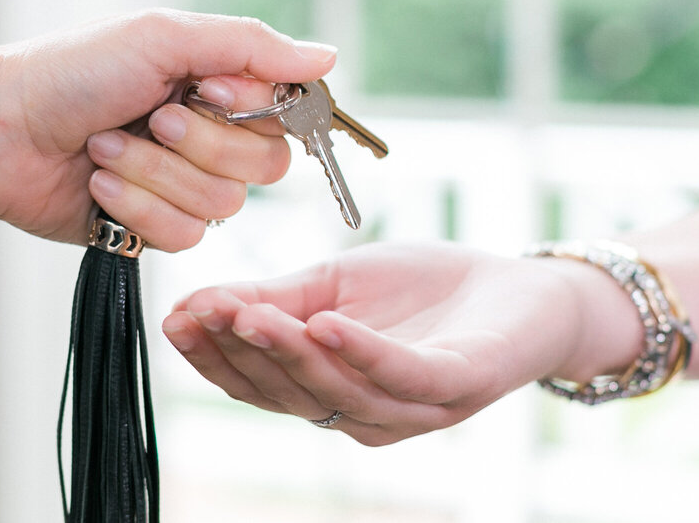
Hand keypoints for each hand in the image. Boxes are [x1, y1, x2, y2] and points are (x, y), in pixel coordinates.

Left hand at [0, 9, 336, 250]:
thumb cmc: (72, 71)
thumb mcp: (164, 38)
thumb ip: (251, 47)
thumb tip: (328, 57)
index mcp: (218, 86)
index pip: (285, 114)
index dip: (251, 110)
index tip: (206, 89)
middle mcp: (208, 137)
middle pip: (264, 166)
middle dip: (200, 145)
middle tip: (150, 117)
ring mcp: (181, 186)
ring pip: (220, 206)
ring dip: (154, 174)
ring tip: (105, 147)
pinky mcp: (151, 229)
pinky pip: (182, 238)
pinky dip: (136, 209)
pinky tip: (98, 185)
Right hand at [161, 242, 639, 444]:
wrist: (524, 287)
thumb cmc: (427, 290)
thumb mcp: (334, 284)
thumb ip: (272, 299)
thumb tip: (193, 304)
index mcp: (331, 394)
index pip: (260, 386)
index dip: (214, 356)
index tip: (174, 317)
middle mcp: (367, 415)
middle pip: (289, 395)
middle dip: (240, 354)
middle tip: (203, 311)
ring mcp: (414, 408)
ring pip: (336, 392)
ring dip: (287, 353)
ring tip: (247, 313)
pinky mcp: (458, 386)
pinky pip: (400, 376)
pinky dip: (359, 351)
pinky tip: (326, 322)